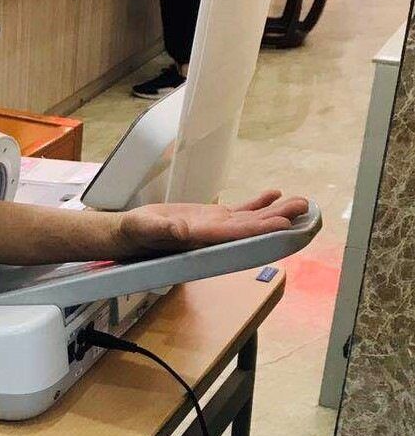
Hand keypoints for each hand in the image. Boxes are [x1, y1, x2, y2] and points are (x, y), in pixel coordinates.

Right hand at [115, 191, 308, 257]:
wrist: (130, 233)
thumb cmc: (135, 234)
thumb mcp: (146, 229)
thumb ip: (163, 230)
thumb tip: (181, 230)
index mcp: (201, 241)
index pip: (237, 236)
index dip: (261, 231)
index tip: (283, 225)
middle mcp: (214, 237)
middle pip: (252, 228)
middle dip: (278, 219)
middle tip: (304, 209)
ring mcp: (215, 228)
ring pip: (251, 219)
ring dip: (275, 211)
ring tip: (300, 202)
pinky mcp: (211, 219)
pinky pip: (239, 211)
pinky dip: (257, 203)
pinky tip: (274, 194)